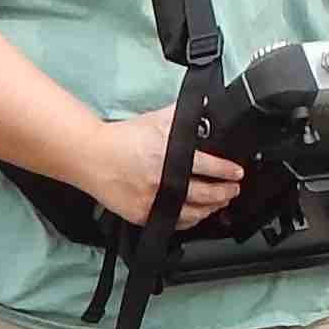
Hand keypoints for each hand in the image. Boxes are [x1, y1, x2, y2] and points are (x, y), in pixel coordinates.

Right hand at [78, 107, 248, 230]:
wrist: (91, 157)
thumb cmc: (123, 138)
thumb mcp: (157, 120)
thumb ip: (182, 115)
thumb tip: (204, 105)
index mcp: (171, 156)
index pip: (211, 167)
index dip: (228, 172)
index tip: (237, 173)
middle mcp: (165, 181)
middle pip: (208, 194)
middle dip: (226, 193)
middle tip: (234, 189)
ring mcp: (154, 201)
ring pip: (195, 213)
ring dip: (212, 208)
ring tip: (220, 202)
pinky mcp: (143, 215)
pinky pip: (175, 223)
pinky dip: (191, 220)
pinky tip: (198, 214)